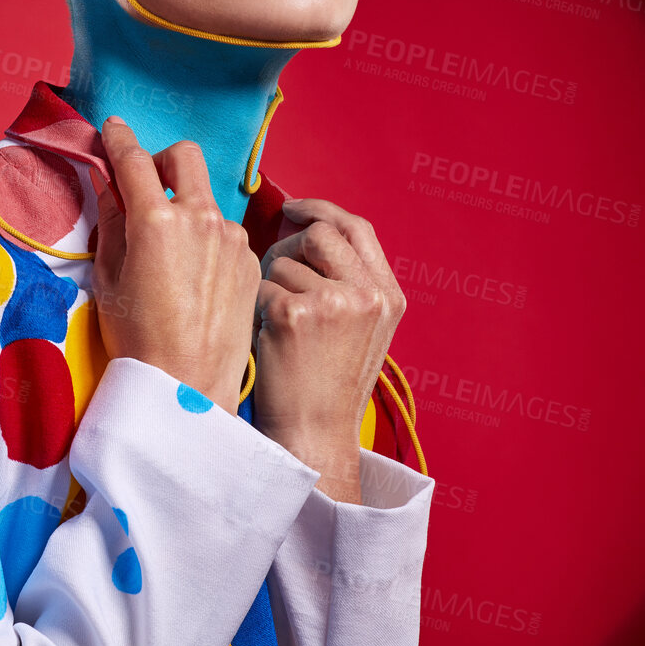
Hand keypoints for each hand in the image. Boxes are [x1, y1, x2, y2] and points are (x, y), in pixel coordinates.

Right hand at [92, 117, 260, 414]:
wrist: (189, 387)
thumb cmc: (139, 340)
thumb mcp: (109, 280)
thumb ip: (110, 222)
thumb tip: (107, 184)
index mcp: (156, 220)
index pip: (133, 159)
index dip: (117, 138)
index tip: (110, 130)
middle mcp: (200, 219)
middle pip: (184, 157)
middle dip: (162, 160)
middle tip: (146, 184)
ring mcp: (232, 239)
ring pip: (208, 198)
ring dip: (187, 205)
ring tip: (171, 249)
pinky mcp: (249, 262)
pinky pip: (227, 233)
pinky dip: (209, 239)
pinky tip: (196, 277)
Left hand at [252, 198, 405, 500]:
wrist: (315, 436)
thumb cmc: (325, 386)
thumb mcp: (359, 331)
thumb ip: (346, 281)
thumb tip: (302, 228)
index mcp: (389, 296)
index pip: (357, 227)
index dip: (322, 210)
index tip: (294, 209)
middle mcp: (369, 295)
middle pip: (319, 233)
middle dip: (288, 246)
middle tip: (275, 277)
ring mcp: (335, 303)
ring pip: (282, 261)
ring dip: (269, 287)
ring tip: (278, 329)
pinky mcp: (297, 315)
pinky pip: (260, 286)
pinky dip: (255, 310)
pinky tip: (267, 340)